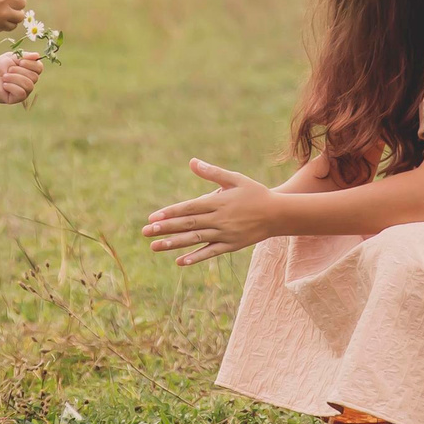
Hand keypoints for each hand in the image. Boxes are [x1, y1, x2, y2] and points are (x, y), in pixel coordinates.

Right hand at [0, 0, 29, 32]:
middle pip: (23, 2)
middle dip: (16, 3)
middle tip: (5, 3)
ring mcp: (3, 12)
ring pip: (20, 16)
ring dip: (14, 15)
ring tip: (5, 12)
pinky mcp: (0, 24)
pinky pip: (13, 26)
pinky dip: (8, 23)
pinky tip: (1, 19)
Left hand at [0, 52, 41, 104]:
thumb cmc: (1, 65)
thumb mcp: (13, 56)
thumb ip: (25, 55)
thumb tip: (37, 56)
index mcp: (30, 70)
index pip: (39, 68)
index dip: (31, 64)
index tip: (20, 61)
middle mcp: (29, 81)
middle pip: (34, 77)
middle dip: (19, 71)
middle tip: (8, 70)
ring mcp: (24, 91)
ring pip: (28, 85)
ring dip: (15, 78)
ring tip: (4, 77)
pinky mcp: (16, 98)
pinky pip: (21, 93)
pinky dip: (12, 87)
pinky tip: (4, 85)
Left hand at [142, 159, 285, 265]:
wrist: (278, 214)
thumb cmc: (255, 193)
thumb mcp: (235, 179)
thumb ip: (212, 173)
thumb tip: (192, 162)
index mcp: (218, 201)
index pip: (189, 208)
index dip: (170, 213)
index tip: (153, 217)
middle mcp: (219, 219)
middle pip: (188, 224)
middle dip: (165, 228)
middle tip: (145, 231)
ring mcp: (225, 234)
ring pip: (195, 239)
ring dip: (174, 243)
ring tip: (154, 246)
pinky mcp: (231, 245)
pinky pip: (210, 252)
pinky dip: (195, 257)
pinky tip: (180, 261)